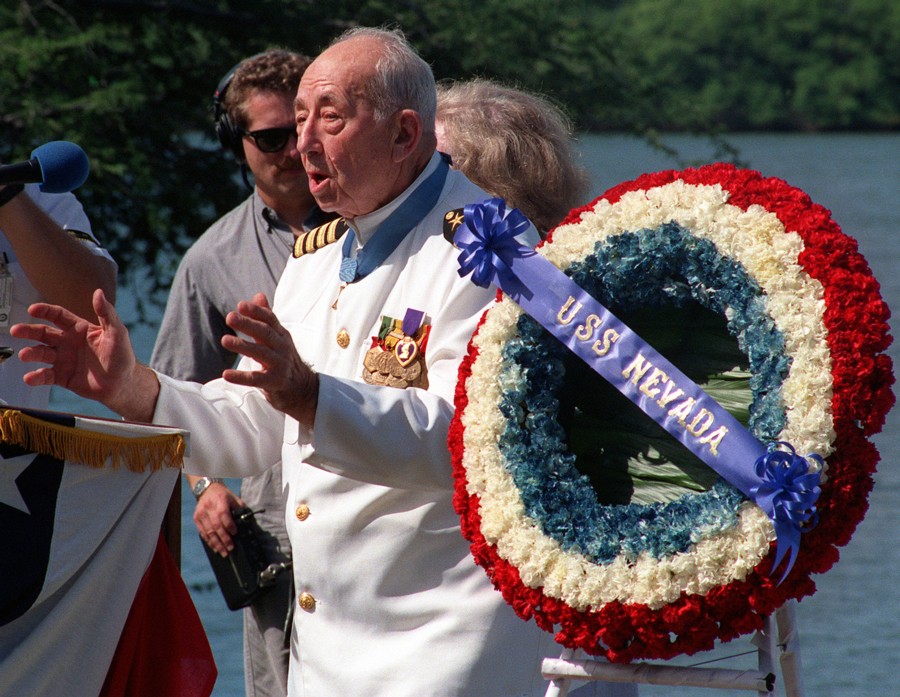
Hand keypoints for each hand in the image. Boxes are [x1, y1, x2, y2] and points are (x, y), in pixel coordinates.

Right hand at [11, 288, 158, 420]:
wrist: (122, 384)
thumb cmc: (122, 356)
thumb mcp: (117, 333)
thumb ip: (106, 314)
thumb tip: (98, 293)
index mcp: (79, 329)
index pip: (58, 315)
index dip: (45, 311)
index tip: (33, 309)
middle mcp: (68, 342)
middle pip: (43, 333)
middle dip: (29, 331)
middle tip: (16, 330)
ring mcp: (63, 359)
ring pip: (41, 353)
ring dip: (31, 353)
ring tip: (25, 355)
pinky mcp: (62, 376)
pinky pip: (45, 376)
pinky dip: (36, 377)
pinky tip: (30, 378)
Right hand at [194, 482, 243, 556]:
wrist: (207, 489)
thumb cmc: (223, 495)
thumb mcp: (234, 498)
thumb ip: (240, 509)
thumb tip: (248, 521)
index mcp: (220, 501)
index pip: (223, 515)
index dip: (229, 526)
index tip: (235, 534)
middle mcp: (209, 508)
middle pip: (216, 526)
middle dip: (224, 539)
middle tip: (231, 549)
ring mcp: (201, 514)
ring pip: (208, 532)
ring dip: (216, 544)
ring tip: (224, 552)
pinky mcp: (196, 519)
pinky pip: (202, 533)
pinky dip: (209, 542)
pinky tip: (215, 548)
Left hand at [221, 293, 318, 426]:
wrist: (303, 388)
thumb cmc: (284, 359)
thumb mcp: (278, 337)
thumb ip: (266, 317)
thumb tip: (258, 295)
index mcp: (281, 336)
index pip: (270, 320)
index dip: (257, 312)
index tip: (241, 305)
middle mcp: (282, 348)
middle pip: (266, 334)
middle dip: (248, 324)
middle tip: (230, 317)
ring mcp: (280, 365)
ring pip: (261, 353)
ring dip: (243, 346)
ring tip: (225, 340)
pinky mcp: (274, 382)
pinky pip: (257, 379)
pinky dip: (241, 377)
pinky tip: (226, 374)